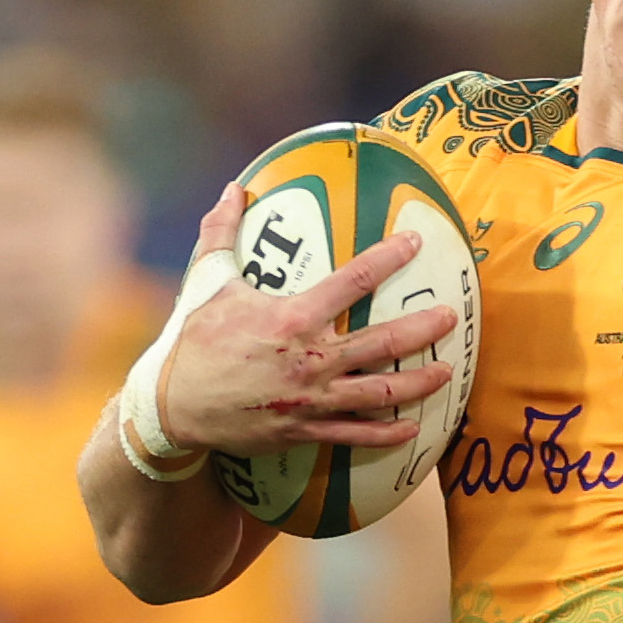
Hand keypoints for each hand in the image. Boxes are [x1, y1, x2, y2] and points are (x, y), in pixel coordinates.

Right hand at [136, 226, 452, 458]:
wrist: (172, 406)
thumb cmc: (193, 340)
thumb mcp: (206, 281)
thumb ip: (222, 233)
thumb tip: (232, 189)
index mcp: (292, 319)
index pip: (352, 281)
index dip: (388, 259)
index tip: (415, 245)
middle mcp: (310, 360)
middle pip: (382, 342)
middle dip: (421, 328)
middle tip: (449, 316)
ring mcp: (312, 400)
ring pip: (380, 392)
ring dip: (418, 383)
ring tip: (446, 371)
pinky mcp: (306, 431)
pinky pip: (356, 433)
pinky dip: (387, 432)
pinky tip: (414, 427)